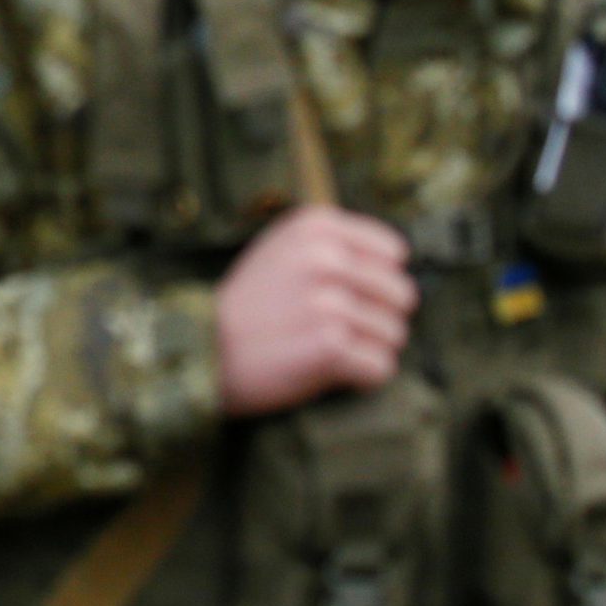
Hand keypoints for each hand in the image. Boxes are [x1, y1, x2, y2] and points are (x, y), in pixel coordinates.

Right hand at [215, 205, 417, 418]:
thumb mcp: (281, 249)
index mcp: (316, 227)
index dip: (378, 281)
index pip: (394, 252)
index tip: (351, 297)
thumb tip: (395, 261)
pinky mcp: (331, 345)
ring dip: (369, 350)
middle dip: (380, 318)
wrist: (203, 348)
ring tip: (331, 351)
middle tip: (344, 331)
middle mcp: (326, 258)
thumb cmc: (247, 305)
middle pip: (402, 295)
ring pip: (395, 334)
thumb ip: (333, 245)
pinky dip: (362, 378)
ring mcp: (330, 301)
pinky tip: (332, 372)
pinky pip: (381, 367)